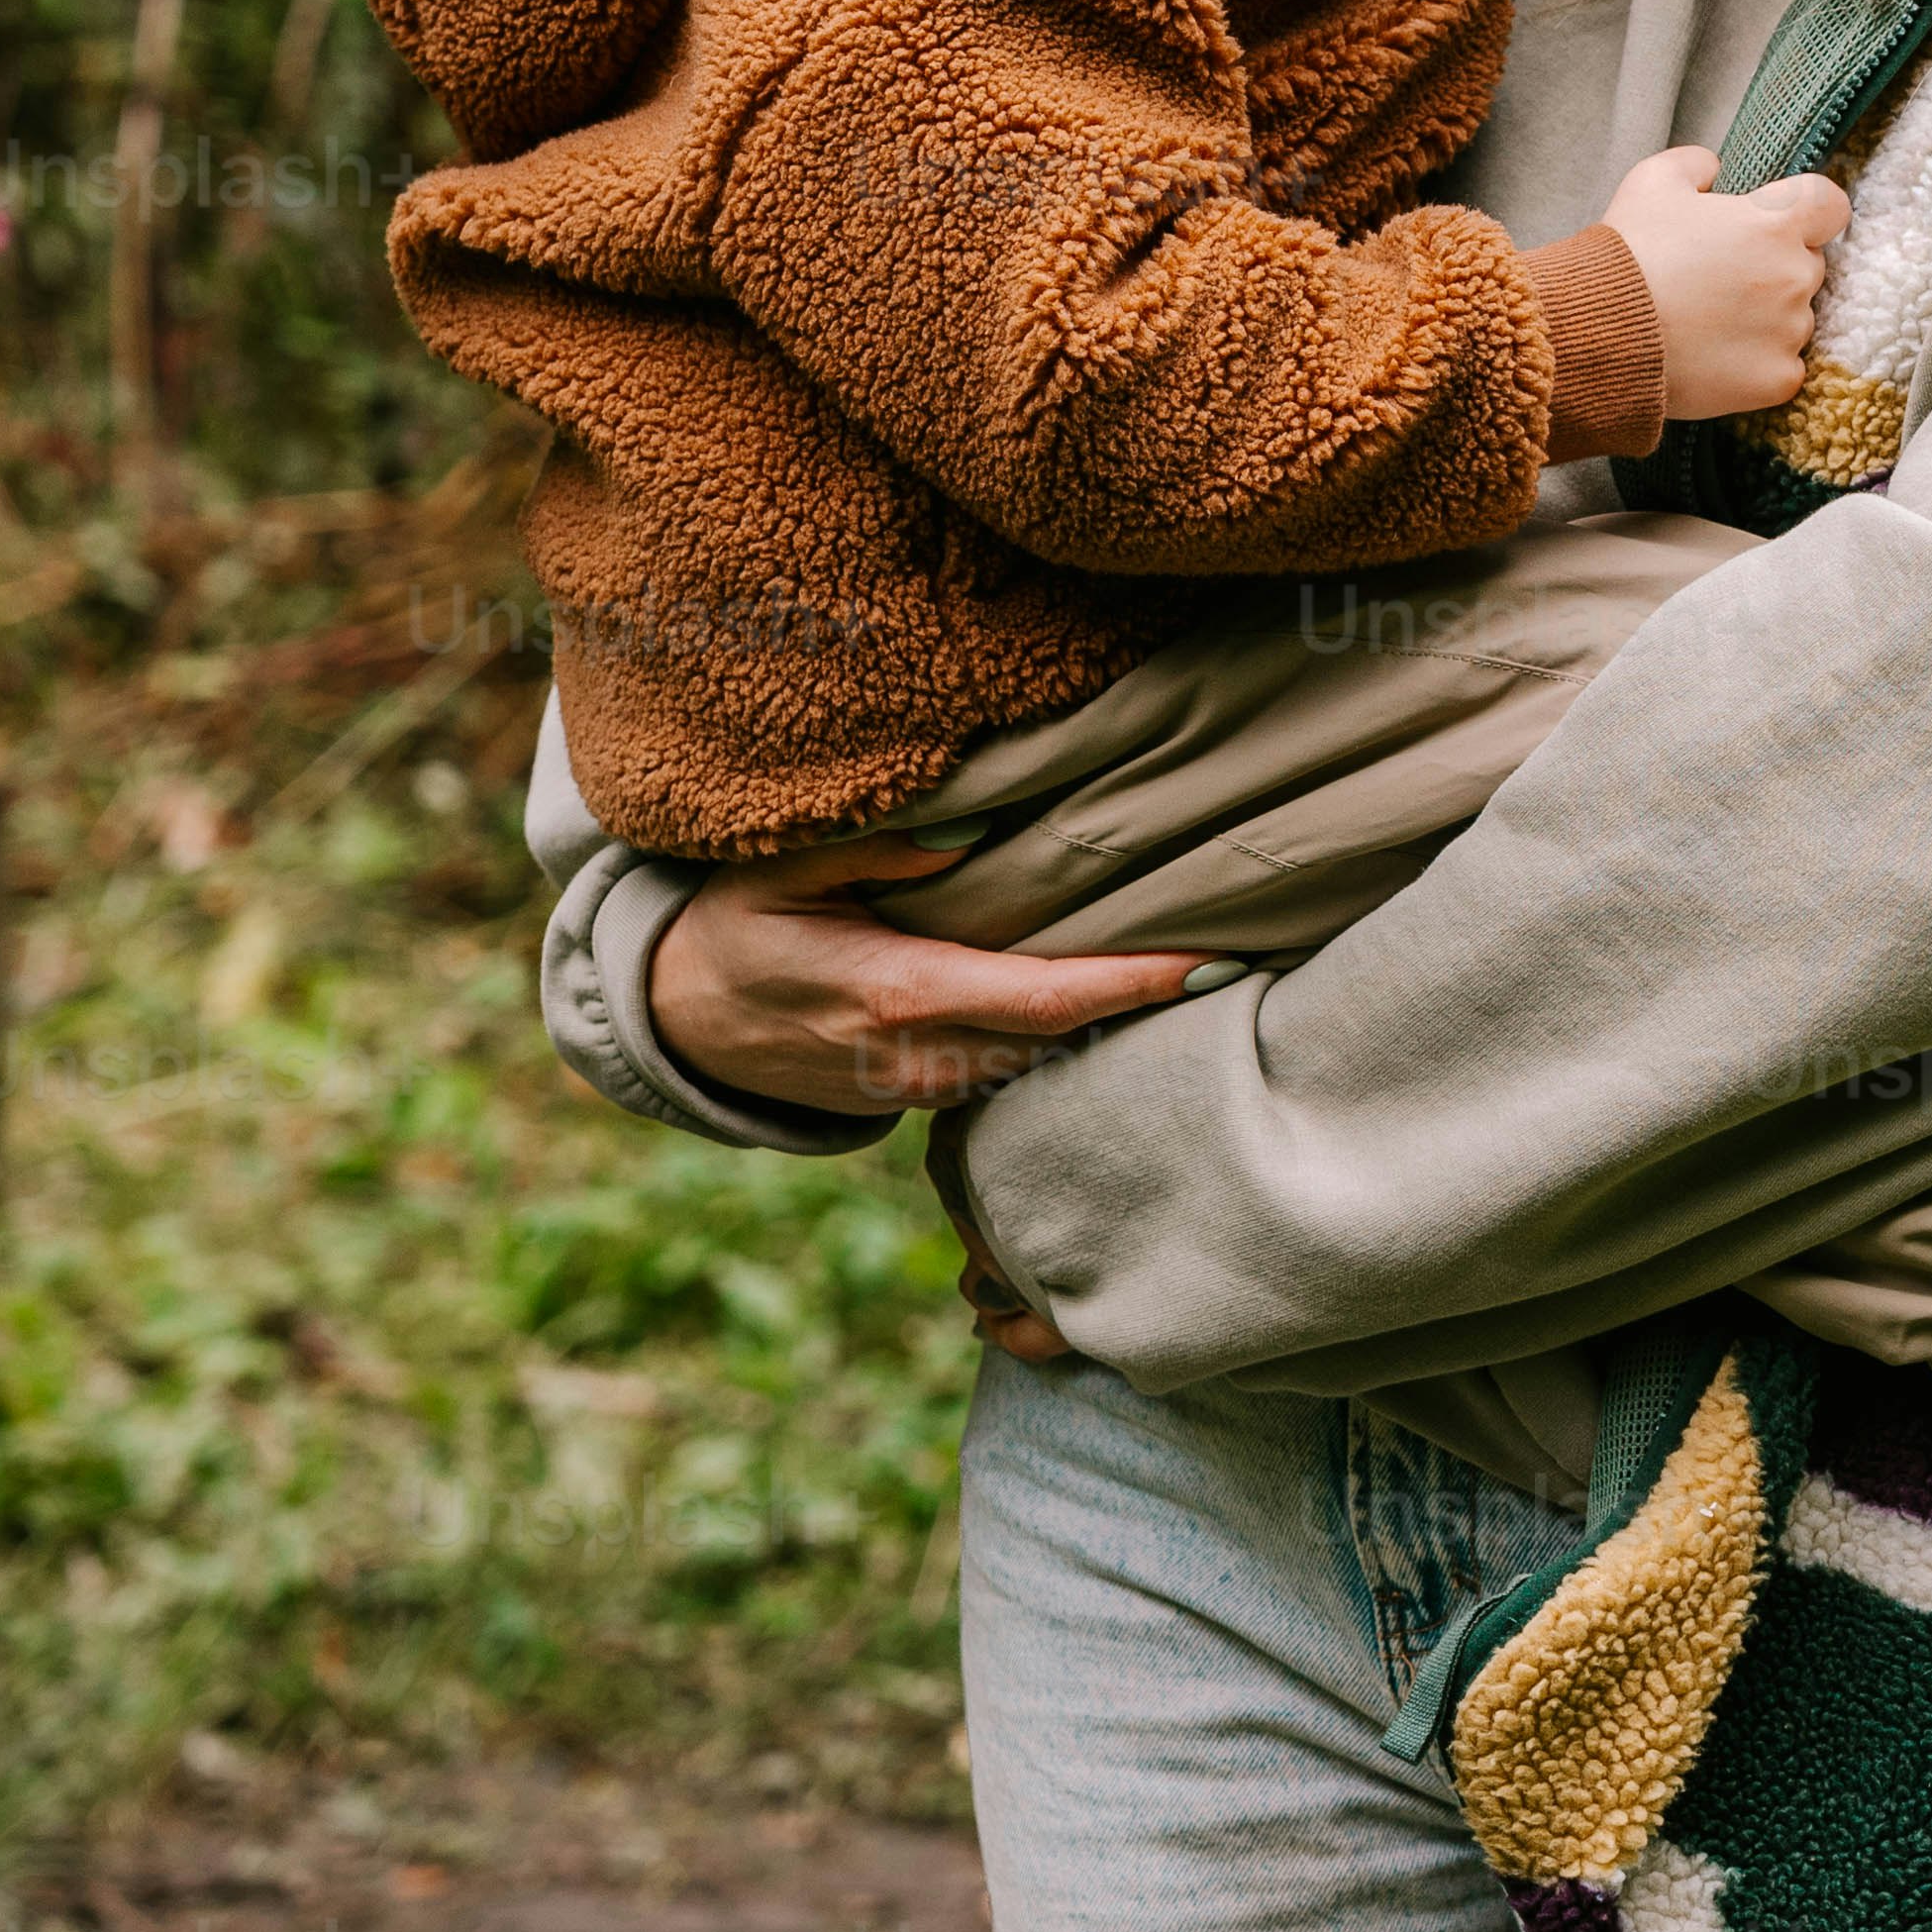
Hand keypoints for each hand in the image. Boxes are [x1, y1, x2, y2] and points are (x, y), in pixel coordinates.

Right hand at [651, 833, 1201, 1113]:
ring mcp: (924, 1089)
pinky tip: (1124, 1002)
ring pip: (1047, 1062)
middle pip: (1068, 1039)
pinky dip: (1072, 1040)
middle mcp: (922, 1056)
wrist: (681, 1030)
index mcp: (897, 993)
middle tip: (1249, 957)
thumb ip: (870, 850)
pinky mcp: (926, 1098)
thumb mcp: (774, 872)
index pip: (1043, 997)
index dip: (1134, 987)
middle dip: (1153, 1008)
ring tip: (1206, 972)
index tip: (1211, 964)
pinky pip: (1016, 1071)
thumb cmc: (731, 931)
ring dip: (1119, 1027)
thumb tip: (966, 832)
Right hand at [1598, 143, 1850, 423]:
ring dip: (1767, 318)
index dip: (1807, 213)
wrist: (1603, 333)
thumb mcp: (1651, 181)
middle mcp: (1795, 275)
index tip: (1778, 224)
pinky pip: (1785, 368)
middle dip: (1775, 268)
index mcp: (1775, 222)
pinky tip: (1716, 358)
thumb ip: (1695, 163)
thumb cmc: (1629, 253)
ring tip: (1709, 323)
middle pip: (1808, 265)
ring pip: (1796, 319)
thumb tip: (1713, 168)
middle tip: (1721, 279)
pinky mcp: (1777, 380)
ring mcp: (1790, 331)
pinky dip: (1757, 365)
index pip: (1829, 206)